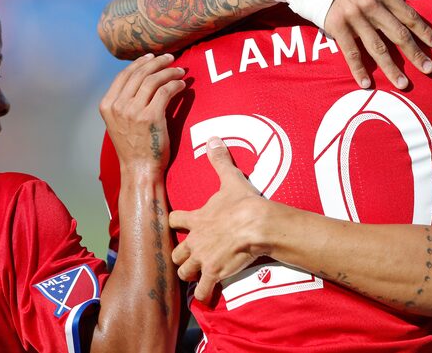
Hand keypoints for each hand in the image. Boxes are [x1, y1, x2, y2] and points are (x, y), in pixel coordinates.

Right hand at [99, 53, 186, 171]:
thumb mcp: (119, 122)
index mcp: (107, 105)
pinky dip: (176, 85)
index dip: (139, 63)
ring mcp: (133, 111)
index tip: (152, 57)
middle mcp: (118, 106)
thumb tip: (140, 79)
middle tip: (171, 58)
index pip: (124, 75)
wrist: (140, 169)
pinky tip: (183, 85)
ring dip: (169, 72)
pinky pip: (166, 91)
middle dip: (157, 62)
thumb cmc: (134, 147)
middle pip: (139, 74)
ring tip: (180, 71)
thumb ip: (124, 102)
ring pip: (153, 80)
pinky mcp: (151, 117)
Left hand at [169, 137, 266, 302]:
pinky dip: (204, 294)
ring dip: (189, 274)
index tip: (178, 224)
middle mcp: (195, 240)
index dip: (175, 223)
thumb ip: (219, 160)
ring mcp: (203, 259)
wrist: (257, 225)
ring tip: (196, 275)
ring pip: (184, 272)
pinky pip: (203, 290)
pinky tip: (207, 294)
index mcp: (196, 218)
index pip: (174, 220)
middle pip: (177, 253)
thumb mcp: (230, 178)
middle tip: (189, 255)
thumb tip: (213, 138)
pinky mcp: (214, 273)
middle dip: (181, 256)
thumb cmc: (243, 202)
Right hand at [324, 0, 431, 88]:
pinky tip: (367, 84)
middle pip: (398, 34)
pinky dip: (359, 70)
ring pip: (377, 47)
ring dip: (391, 68)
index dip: (424, 30)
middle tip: (429, 69)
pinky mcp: (337, 27)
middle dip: (415, 53)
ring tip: (403, 84)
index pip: (408, 14)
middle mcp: (371, 5)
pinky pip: (351, 53)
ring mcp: (354, 17)